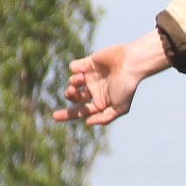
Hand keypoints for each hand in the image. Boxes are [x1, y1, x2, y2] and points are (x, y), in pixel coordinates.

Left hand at [53, 31, 167, 126]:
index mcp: (101, 102)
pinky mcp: (88, 63)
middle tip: (70, 92)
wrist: (131, 64)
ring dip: (73, 82)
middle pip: (74, 97)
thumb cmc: (127, 87)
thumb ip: (105, 118)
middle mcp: (94, 90)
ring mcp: (91, 76)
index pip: (82, 111)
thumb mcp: (120, 108)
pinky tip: (83, 69)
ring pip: (72, 82)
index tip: (54, 117)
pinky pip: (74, 67)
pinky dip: (75, 68)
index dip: (68, 114)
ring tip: (80, 79)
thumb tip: (87, 122)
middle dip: (69, 95)